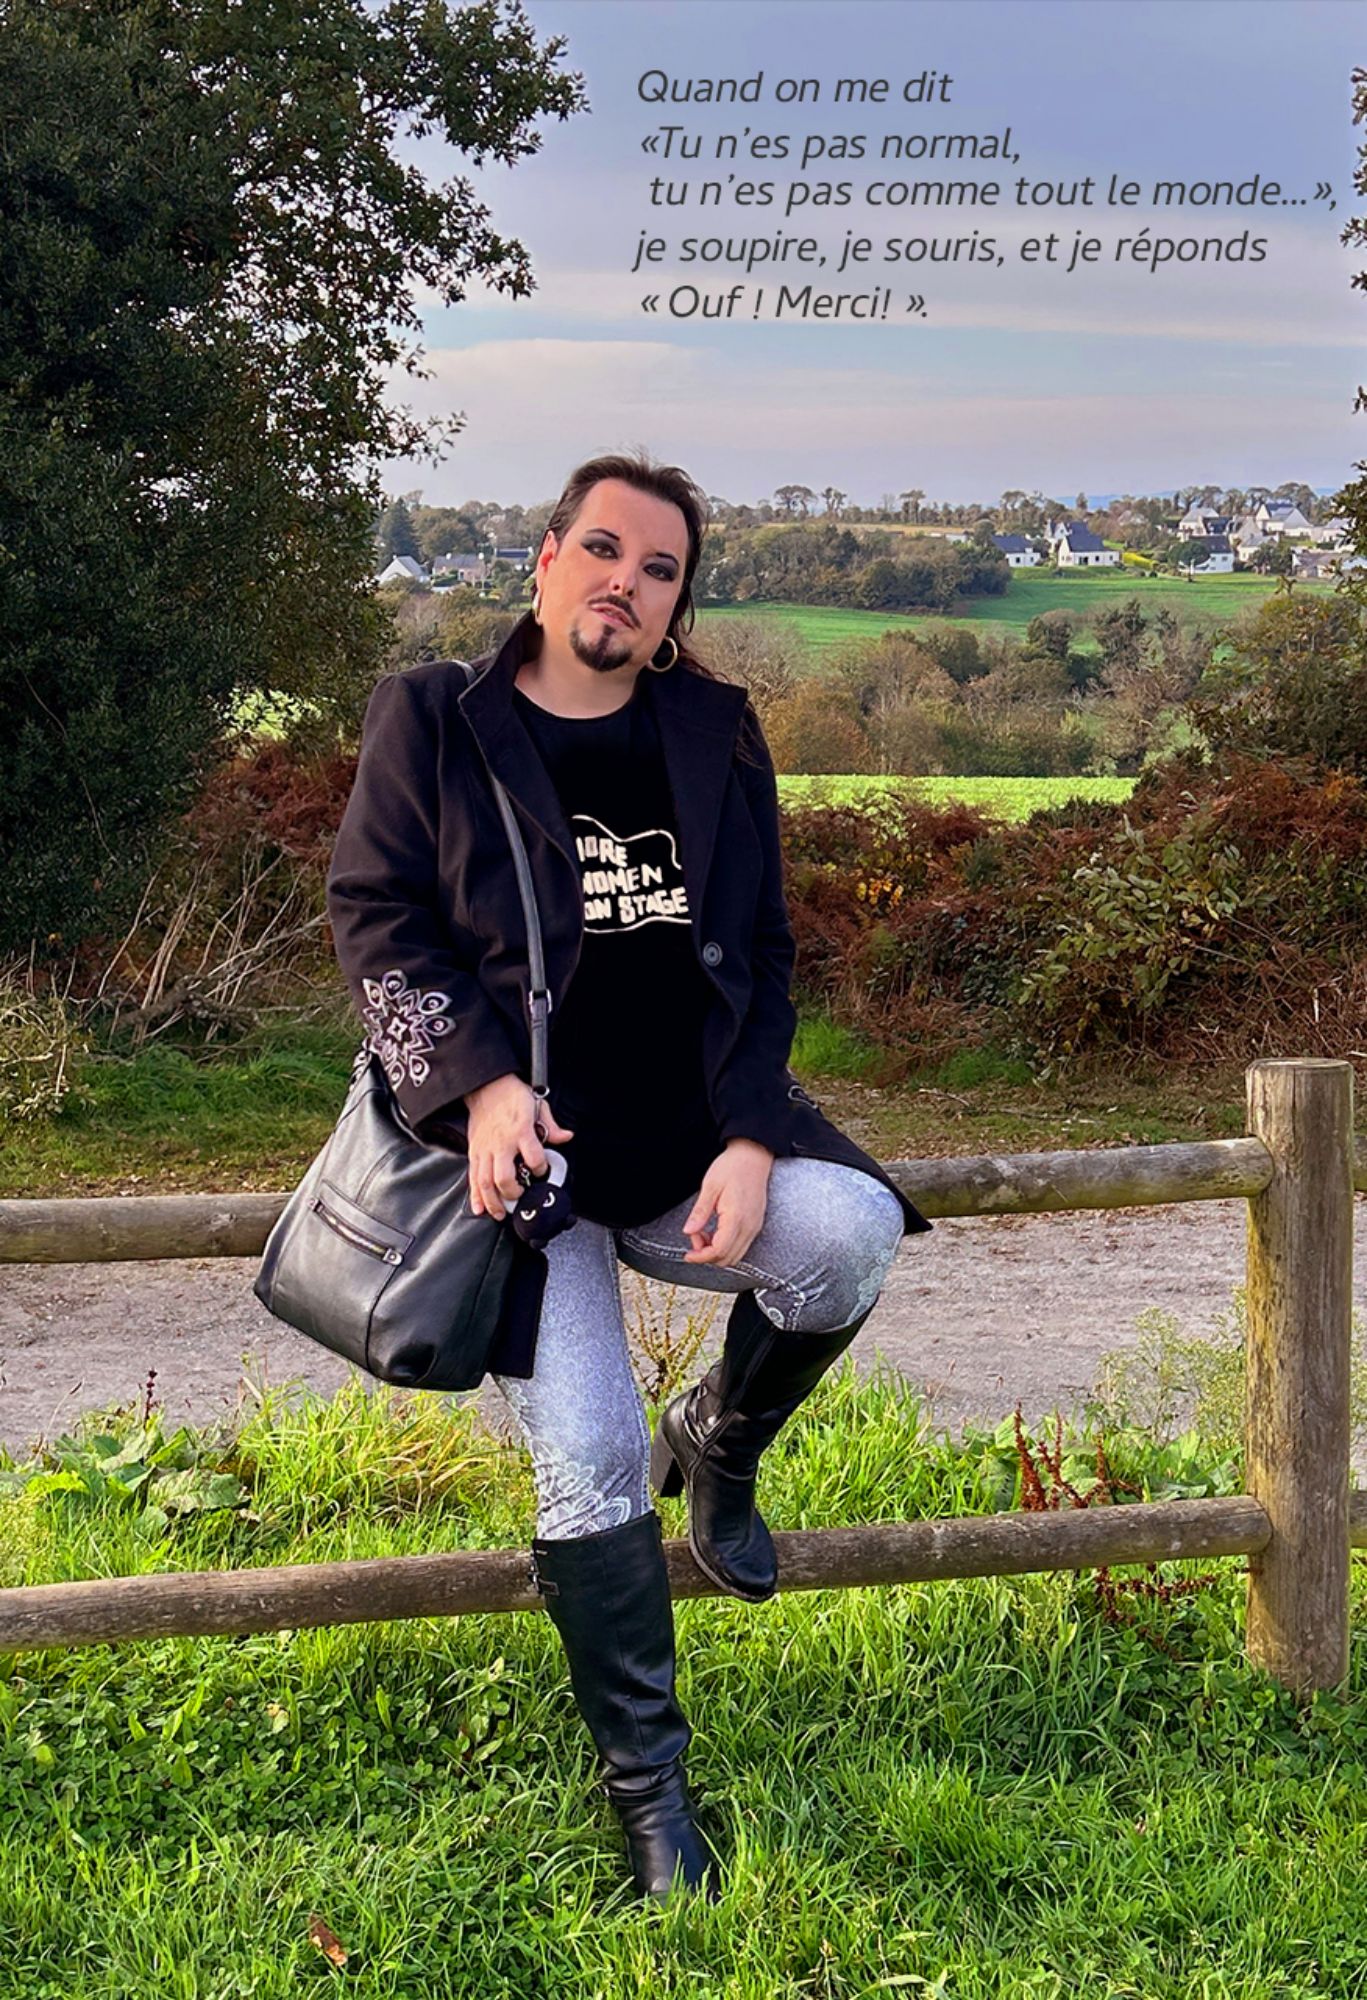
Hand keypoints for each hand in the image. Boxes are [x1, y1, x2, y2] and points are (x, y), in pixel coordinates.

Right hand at [463, 1074, 573, 1218]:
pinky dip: (475, 1195)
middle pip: (504, 1177)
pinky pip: (472, 1178)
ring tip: (500, 1213)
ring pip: (485, 1182)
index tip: (542, 1170)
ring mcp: (486, 1150)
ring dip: (493, 1201)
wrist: (486, 1087)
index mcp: (521, 1131)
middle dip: (513, 1193)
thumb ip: (551, 1126)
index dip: (540, 1168)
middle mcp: (502, 1144)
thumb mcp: (538, 1105)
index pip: (534, 1158)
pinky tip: (479, 1207)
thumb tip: (566, 1137)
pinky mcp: (474, 1152)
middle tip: (520, 1198)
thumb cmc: (512, 1096)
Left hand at [681, 1139, 773, 1266]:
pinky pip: (741, 1245)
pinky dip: (726, 1245)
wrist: (753, 1156)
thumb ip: (700, 1212)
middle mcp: (749, 1226)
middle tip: (695, 1236)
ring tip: (704, 1233)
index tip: (688, 1254)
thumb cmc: (733, 1167)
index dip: (701, 1257)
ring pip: (735, 1255)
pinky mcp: (756, 1224)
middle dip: (707, 1255)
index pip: (719, 1251)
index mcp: (736, 1218)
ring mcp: (754, 1226)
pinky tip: (715, 1231)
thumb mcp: (710, 1186)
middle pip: (728, 1258)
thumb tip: (688, 1231)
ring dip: (717, 1251)